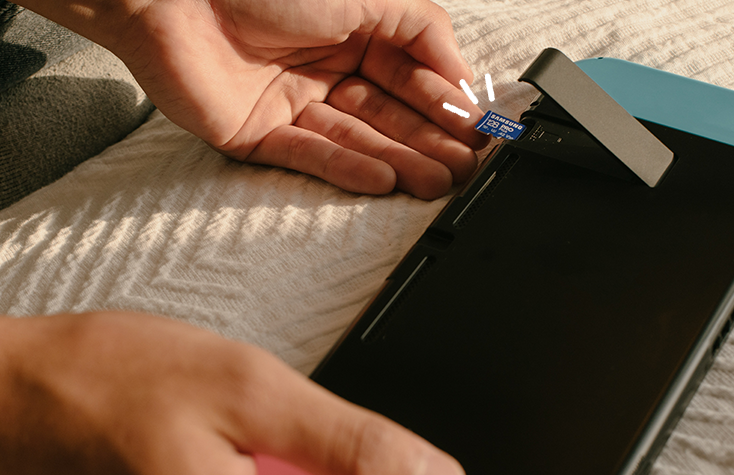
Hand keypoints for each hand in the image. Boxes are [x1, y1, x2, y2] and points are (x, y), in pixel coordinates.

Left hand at [18, 0, 489, 197]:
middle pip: (385, 113)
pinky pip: (307, 154)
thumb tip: (462, 75)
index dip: (444, 103)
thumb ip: (423, 30)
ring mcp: (290, 102)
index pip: (410, 76)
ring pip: (353, 137)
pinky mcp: (255, 133)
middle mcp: (324, 67)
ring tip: (435, 184)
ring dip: (397, 161)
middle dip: (427, 142)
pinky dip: (346, 167)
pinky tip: (383, 181)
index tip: (477, 132)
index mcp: (353, 30)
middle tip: (462, 170)